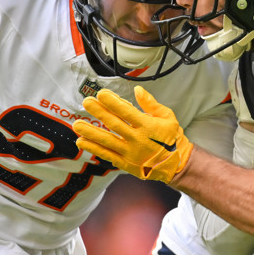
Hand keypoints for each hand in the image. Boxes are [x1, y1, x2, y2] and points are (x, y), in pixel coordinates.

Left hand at [73, 86, 193, 182]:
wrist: (176, 164)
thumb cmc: (172, 139)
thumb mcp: (168, 117)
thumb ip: (151, 104)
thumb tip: (137, 90)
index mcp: (148, 126)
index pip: (127, 112)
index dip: (113, 102)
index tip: (101, 93)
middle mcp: (137, 139)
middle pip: (114, 124)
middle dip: (99, 112)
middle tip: (87, 102)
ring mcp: (130, 152)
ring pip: (107, 141)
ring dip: (91, 132)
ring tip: (77, 124)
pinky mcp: (126, 163)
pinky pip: (107, 155)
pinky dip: (94, 149)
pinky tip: (82, 141)